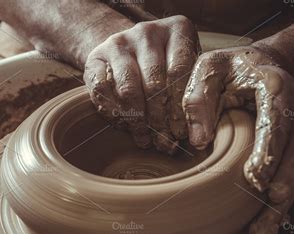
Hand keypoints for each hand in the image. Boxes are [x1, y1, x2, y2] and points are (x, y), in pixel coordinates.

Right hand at [84, 15, 199, 153]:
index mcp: (177, 30)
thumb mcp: (186, 70)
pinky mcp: (95, 57)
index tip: (182, 134)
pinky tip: (125, 126)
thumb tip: (198, 135)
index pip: (181, 72)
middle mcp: (148, 32)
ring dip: (138, 121)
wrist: (126, 51)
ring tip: (145, 139)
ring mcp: (119, 42)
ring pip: (129, 89)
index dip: (181, 108)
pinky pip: (103, 91)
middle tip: (165, 143)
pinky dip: (114, 113)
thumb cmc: (165, 67)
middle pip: (155, 83)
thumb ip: (192, 92)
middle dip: (160, 120)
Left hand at [182, 46, 293, 233]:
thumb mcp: (210, 67)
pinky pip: (288, 176)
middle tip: (263, 213)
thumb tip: (197, 139)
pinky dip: (279, 202)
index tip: (256, 180)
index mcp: (275, 90)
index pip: (277, 123)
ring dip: (281, 205)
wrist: (263, 63)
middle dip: (281, 186)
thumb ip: (199, 95)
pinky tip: (266, 223)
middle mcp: (293, 114)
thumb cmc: (232, 67)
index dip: (269, 152)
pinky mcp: (289, 148)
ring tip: (261, 233)